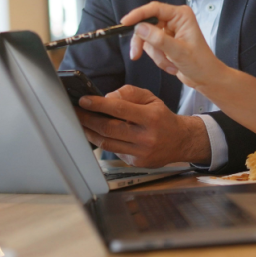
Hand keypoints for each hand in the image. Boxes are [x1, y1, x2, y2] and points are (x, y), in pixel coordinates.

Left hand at [74, 85, 210, 166]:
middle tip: (75, 112)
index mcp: (151, 117)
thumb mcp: (151, 98)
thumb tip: (107, 98)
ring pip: (107, 143)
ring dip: (89, 132)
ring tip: (80, 123)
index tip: (84, 100)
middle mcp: (146, 137)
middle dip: (88, 119)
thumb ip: (129, 94)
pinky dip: (101, 141)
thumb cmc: (161, 117)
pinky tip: (94, 134)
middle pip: (109, 128)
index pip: (120, 109)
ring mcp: (141, 153)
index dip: (99, 104)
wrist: (180, 141)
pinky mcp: (137, 162)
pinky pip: (114, 151)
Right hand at [121, 2, 223, 88]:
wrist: (206, 79)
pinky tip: (171, 65)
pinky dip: (158, 59)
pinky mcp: (165, 42)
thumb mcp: (178, 52)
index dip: (138, 15)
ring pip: (147, 38)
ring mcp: (169, 31)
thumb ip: (159, 39)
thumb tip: (140, 28)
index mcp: (181, 15)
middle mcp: (174, 20)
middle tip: (136, 54)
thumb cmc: (200, 64)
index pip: (154, 9)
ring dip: (156, 55)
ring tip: (170, 64)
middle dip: (144, 42)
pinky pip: (151, 48)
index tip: (124, 23)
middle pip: (147, 25)